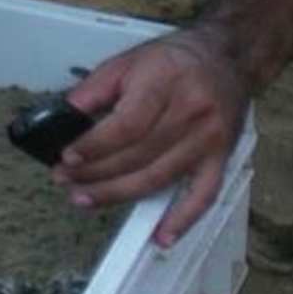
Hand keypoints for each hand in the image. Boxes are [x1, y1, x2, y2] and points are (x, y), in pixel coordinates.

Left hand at [56, 26, 249, 247]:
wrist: (228, 58)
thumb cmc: (176, 59)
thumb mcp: (128, 61)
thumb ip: (94, 88)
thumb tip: (64, 114)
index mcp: (165, 83)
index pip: (126, 125)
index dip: (94, 147)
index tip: (68, 157)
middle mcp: (191, 112)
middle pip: (138, 155)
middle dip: (96, 173)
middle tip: (66, 180)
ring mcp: (209, 139)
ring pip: (160, 177)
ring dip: (120, 194)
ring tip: (86, 199)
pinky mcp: (222, 157)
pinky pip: (204, 194)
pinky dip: (183, 219)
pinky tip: (161, 235)